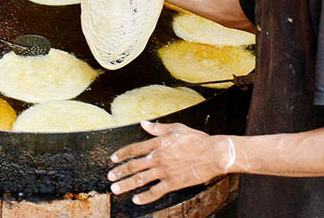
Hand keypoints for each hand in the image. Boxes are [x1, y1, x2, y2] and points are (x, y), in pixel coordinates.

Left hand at [107, 121, 228, 204]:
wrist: (213, 154)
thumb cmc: (197, 140)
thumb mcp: (176, 128)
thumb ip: (158, 128)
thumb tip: (143, 123)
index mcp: (158, 144)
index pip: (134, 149)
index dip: (122, 154)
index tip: (113, 158)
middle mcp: (158, 159)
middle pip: (134, 166)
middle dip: (120, 172)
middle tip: (110, 176)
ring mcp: (165, 172)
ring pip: (141, 180)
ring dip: (126, 184)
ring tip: (115, 189)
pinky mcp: (173, 183)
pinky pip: (156, 192)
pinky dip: (145, 197)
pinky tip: (136, 200)